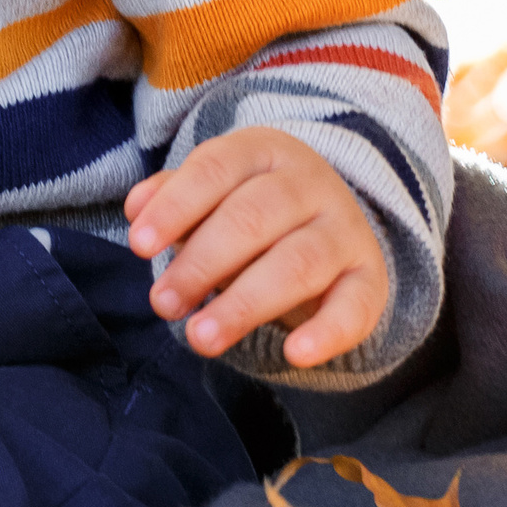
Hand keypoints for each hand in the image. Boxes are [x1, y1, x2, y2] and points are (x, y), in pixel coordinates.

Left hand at [123, 127, 384, 368]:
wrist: (328, 219)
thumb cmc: (248, 206)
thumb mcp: (210, 192)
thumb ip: (173, 198)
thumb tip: (137, 209)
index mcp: (263, 151)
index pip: (215, 169)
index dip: (175, 207)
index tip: (138, 246)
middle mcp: (310, 184)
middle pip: (252, 219)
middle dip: (201, 264)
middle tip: (162, 304)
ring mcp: (345, 230)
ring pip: (297, 264)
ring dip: (244, 304)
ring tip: (200, 338)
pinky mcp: (369, 278)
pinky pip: (356, 306)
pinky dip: (328, 333)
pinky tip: (295, 354)